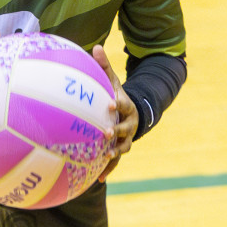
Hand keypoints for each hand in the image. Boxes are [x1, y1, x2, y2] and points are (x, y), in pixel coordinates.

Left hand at [91, 44, 137, 182]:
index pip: (124, 104)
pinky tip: (98, 180)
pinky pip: (114, 162)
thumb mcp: (112, 81)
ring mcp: (125, 139)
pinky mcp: (119, 150)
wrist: (132, 114)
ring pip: (123, 147)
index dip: (118, 104)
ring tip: (105, 157)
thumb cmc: (115, 95)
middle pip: (125, 129)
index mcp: (126, 107)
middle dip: (117, 131)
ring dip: (114, 153)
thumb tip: (95, 46)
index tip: (110, 103)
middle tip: (105, 132)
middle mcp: (129, 124)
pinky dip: (107, 171)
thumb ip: (104, 67)